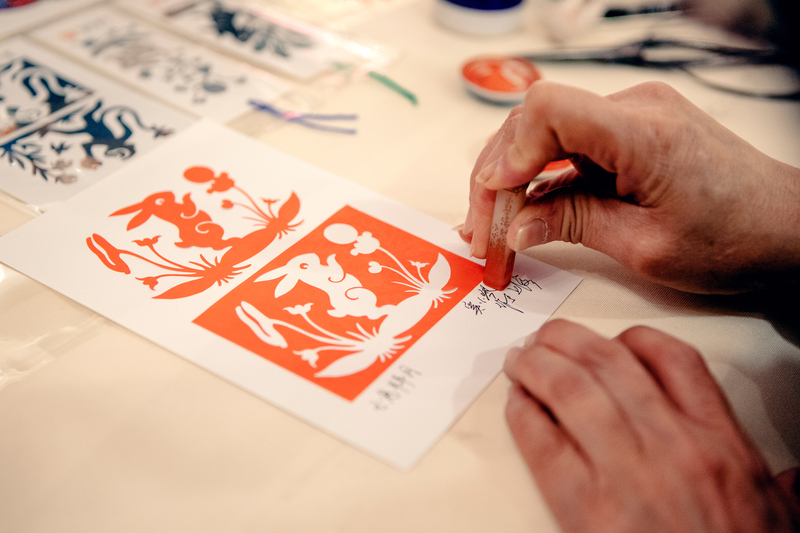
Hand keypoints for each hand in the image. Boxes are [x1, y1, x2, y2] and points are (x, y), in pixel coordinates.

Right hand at [461, 81, 799, 293]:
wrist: (783, 226)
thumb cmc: (733, 237)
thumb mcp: (643, 248)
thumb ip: (573, 227)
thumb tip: (515, 226)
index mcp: (645, 134)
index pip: (551, 109)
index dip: (508, 152)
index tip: (494, 202)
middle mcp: (636, 109)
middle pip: (535, 121)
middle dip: (498, 177)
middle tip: (484, 233)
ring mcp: (631, 114)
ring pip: (544, 132)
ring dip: (513, 178)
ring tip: (496, 227)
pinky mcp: (628, 129)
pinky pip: (568, 143)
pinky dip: (540, 176)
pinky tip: (524, 209)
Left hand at [504, 319, 799, 532]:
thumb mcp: (777, 522)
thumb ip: (778, 488)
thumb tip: (793, 477)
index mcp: (721, 445)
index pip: (673, 361)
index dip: (634, 340)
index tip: (613, 341)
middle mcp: (673, 447)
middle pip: (610, 363)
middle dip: (570, 340)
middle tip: (548, 337)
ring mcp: (626, 474)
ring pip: (572, 391)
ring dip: (539, 365)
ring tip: (522, 359)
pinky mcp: (583, 507)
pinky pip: (543, 443)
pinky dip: (524, 415)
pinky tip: (518, 405)